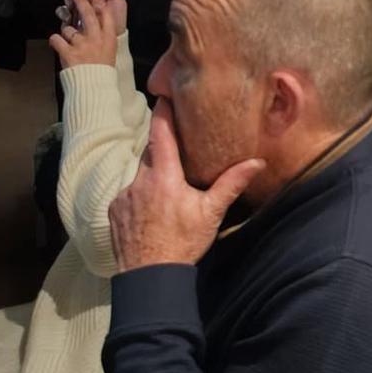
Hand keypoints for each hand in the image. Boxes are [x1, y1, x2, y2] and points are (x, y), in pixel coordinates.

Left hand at [48, 0, 122, 69]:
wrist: (93, 88)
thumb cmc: (101, 72)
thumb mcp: (109, 52)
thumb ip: (102, 37)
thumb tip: (94, 25)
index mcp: (108, 39)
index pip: (107, 15)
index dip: (100, 2)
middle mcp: (96, 38)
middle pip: (88, 13)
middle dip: (81, 0)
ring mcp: (82, 45)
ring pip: (69, 29)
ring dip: (66, 33)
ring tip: (69, 42)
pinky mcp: (68, 52)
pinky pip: (56, 39)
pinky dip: (55, 41)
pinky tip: (57, 44)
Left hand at [110, 100, 264, 270]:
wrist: (150, 277)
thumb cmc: (182, 244)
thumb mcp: (211, 213)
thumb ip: (231, 184)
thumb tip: (257, 162)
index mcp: (164, 175)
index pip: (160, 133)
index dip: (163, 112)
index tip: (165, 95)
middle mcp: (139, 180)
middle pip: (151, 153)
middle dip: (163, 149)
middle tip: (178, 146)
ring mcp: (123, 195)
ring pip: (140, 175)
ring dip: (153, 177)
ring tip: (169, 192)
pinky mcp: (114, 211)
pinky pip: (128, 194)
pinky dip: (140, 196)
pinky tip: (153, 212)